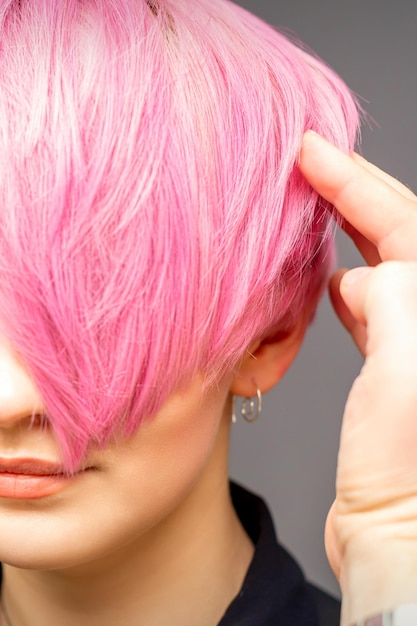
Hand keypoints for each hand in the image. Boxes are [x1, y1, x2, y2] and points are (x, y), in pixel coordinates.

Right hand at [299, 132, 416, 624]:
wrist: (395, 534)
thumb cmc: (404, 468)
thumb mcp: (405, 367)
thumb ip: (392, 298)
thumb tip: (363, 276)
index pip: (407, 225)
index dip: (357, 183)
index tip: (313, 151)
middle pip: (400, 237)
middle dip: (355, 195)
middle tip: (311, 162)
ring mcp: (415, 345)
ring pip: (383, 267)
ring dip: (347, 236)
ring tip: (311, 206)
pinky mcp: (392, 370)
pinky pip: (370, 307)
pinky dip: (346, 284)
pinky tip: (328, 279)